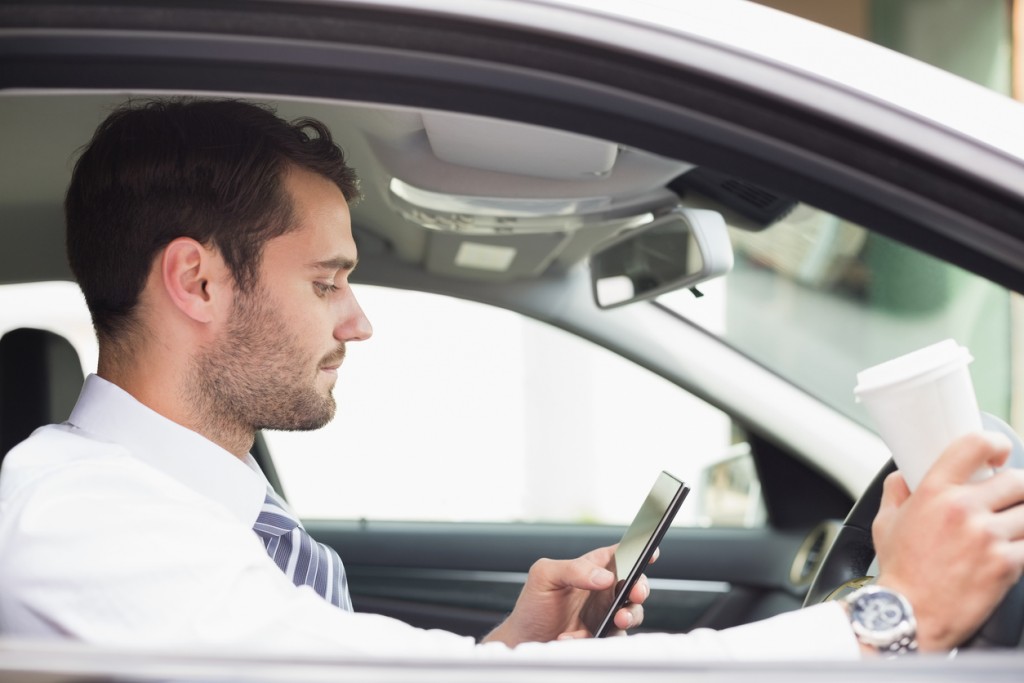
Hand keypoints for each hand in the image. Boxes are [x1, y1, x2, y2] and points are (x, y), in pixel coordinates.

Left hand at [481, 544, 651, 646]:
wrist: (526, 639)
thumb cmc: (534, 604)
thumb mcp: (545, 575)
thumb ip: (573, 569)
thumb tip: (605, 576)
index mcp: (590, 568)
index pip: (619, 554)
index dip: (638, 551)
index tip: (650, 553)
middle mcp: (602, 590)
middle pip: (634, 584)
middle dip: (641, 587)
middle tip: (635, 592)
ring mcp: (605, 614)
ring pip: (632, 612)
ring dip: (629, 615)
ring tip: (617, 619)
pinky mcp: (602, 636)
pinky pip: (612, 637)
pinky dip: (596, 638)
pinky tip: (573, 635)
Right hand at [872, 431, 1023, 650]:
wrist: (910, 614)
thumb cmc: (899, 572)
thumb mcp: (885, 522)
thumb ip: (896, 491)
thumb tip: (904, 477)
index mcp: (934, 492)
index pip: (975, 446)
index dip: (995, 444)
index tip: (999, 454)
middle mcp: (963, 509)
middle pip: (1017, 480)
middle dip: (1017, 490)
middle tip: (1009, 500)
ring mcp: (988, 537)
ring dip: (1022, 520)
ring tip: (1010, 528)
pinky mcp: (1007, 564)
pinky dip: (1022, 547)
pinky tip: (1010, 552)